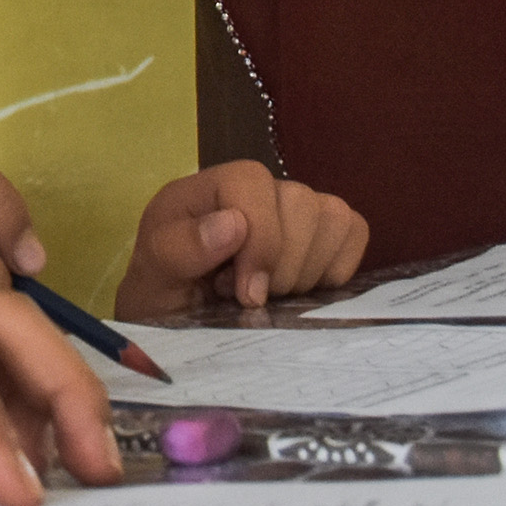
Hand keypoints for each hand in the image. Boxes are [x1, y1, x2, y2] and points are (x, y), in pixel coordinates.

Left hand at [116, 162, 370, 318]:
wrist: (181, 322)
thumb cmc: (164, 298)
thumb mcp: (152, 281)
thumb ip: (178, 250)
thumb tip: (232, 223)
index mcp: (208, 188)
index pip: (253, 183)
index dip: (261, 241)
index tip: (248, 294)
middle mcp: (256, 190)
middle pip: (301, 202)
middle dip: (282, 265)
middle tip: (250, 299)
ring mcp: (293, 210)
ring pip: (333, 217)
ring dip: (308, 270)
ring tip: (273, 295)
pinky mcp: (323, 235)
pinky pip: (354, 232)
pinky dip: (336, 268)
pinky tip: (302, 291)